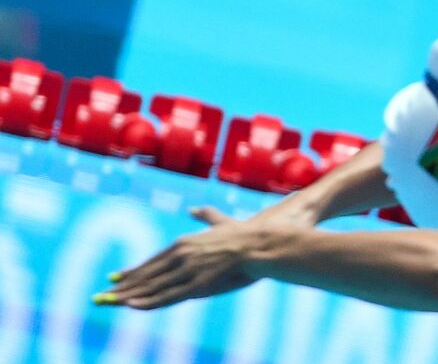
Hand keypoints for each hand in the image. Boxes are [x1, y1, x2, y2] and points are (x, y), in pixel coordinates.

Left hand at [94, 207, 264, 310]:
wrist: (259, 243)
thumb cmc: (243, 233)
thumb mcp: (220, 222)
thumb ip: (205, 215)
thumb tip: (192, 208)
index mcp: (184, 243)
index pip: (152, 261)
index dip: (132, 271)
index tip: (115, 278)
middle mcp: (180, 255)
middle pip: (147, 274)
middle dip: (123, 287)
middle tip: (101, 296)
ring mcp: (187, 270)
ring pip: (152, 286)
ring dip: (129, 296)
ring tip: (109, 303)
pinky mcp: (197, 284)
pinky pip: (167, 296)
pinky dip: (148, 301)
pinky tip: (132, 306)